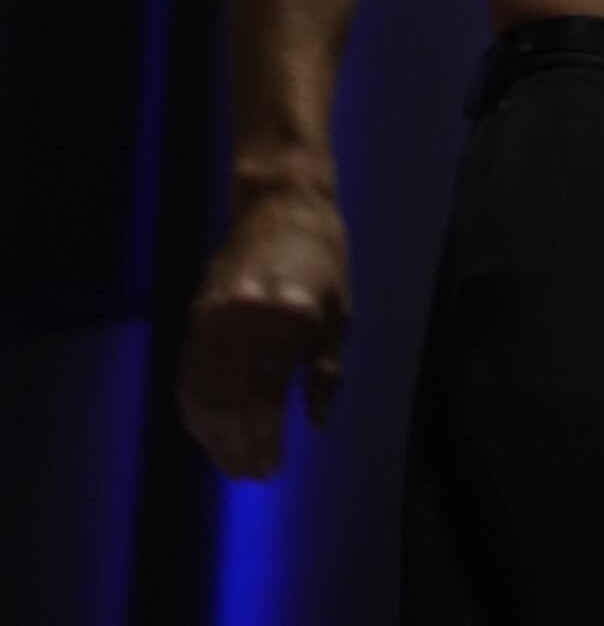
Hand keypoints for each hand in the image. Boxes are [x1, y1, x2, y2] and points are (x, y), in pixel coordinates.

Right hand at [176, 190, 350, 480]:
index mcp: (288, 321)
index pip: (267, 400)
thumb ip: (324, 374)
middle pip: (230, 404)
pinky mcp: (198, 313)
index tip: (273, 469)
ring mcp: (215, 316)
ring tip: (229, 463)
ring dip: (212, 436)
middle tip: (251, 475)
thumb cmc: (324, 261)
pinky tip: (205, 430)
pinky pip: (188, 373)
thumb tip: (315, 425)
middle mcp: (246, 320)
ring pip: (203, 394)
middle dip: (238, 447)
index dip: (266, 441)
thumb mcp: (339, 317)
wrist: (283, 204)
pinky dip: (194, 408)